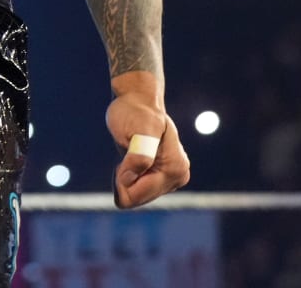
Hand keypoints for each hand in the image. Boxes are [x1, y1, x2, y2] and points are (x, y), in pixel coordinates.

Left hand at [106, 73, 189, 207]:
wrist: (138, 101)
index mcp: (175, 169)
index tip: (123, 158)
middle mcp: (179, 177)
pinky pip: (138, 191)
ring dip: (127, 178)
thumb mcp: (137, 128)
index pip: (136, 195)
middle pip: (137, 199)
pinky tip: (134, 158)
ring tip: (131, 153)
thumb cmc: (135, 112)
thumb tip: (130, 179)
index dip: (122, 179)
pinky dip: (130, 177)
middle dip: (125, 180)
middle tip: (127, 152)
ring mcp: (173, 179)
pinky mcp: (165, 178)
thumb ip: (139, 155)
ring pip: (136, 196)